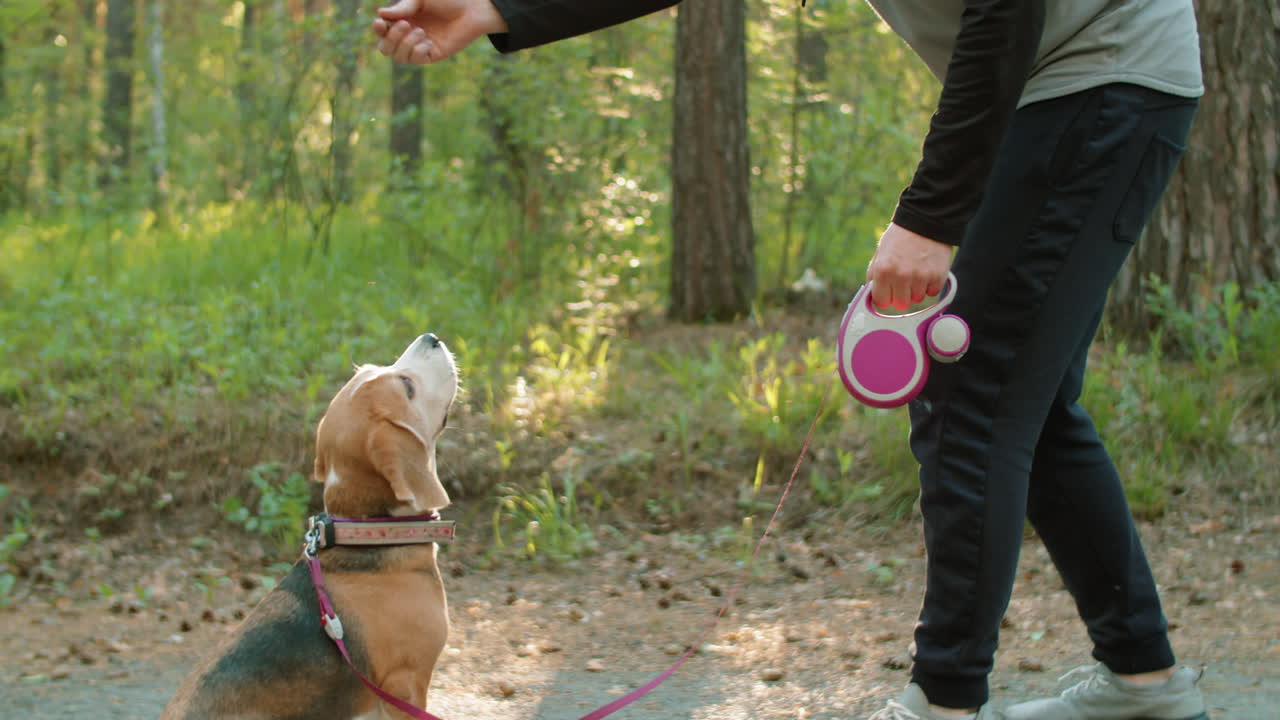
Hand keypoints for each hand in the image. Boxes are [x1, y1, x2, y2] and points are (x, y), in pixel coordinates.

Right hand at [371, 0, 508, 64]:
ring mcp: (420, 46)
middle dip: (391, 38)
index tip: (380, 23)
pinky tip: (429, 41)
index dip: (377, 29)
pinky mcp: (432, 55)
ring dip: (405, 44)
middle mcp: (408, 35)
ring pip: (399, 57)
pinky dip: (418, 51)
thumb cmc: (447, 0)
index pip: (382, 30)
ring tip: (421, 31)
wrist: (471, 10)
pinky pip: (416, 61)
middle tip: (406, 24)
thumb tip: (381, 14)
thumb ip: (403, 6)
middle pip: (385, 48)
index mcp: (403, 19)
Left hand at [865, 222, 952, 310]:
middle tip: (904, 281)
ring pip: (917, 299)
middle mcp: (902, 276)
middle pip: (901, 305)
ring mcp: (921, 277)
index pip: (881, 302)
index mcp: (883, 270)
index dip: (885, 297)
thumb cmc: (900, 236)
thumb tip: (872, 295)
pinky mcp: (938, 276)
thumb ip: (874, 274)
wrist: (925, 219)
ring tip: (917, 271)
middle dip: (901, 295)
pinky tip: (927, 270)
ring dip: (917, 289)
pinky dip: (930, 285)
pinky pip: (932, 293)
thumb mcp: (880, 252)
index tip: (888, 292)